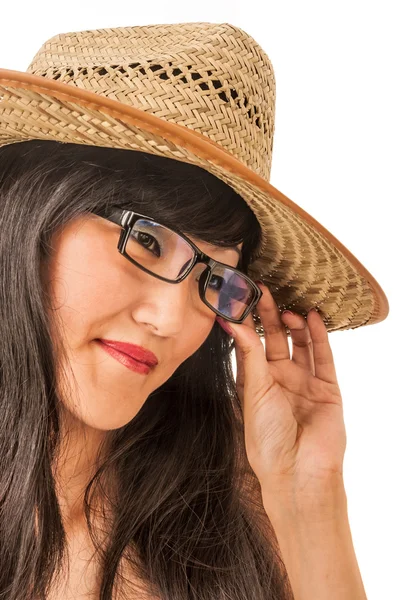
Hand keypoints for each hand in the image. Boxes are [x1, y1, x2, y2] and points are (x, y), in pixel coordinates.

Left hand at [216, 282, 346, 499]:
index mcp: (255, 383)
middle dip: (269, 316)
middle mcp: (279, 380)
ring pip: (300, 344)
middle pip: (274, 340)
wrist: (298, 471)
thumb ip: (248, 354)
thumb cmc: (267, 438)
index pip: (250, 345)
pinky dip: (319, 336)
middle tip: (264, 291)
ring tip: (288, 307)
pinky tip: (313, 318)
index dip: (246, 323)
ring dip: (294, 324)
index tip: (240, 299)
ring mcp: (304, 383)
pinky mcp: (327, 388)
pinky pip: (323, 357)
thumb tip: (230, 321)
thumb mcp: (253, 390)